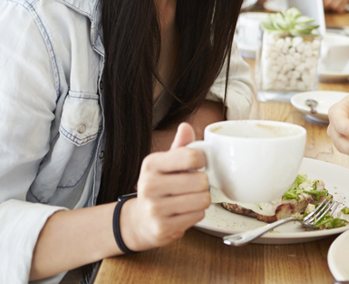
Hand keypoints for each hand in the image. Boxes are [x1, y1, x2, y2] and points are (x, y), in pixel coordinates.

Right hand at [123, 123, 210, 250]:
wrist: (140, 221)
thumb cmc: (158, 188)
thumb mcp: (165, 164)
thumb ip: (180, 146)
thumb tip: (185, 127)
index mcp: (151, 164)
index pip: (192, 156)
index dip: (202, 161)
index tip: (198, 165)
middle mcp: (150, 185)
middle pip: (201, 180)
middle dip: (203, 184)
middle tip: (192, 186)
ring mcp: (155, 208)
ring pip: (203, 199)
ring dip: (201, 200)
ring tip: (188, 199)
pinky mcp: (163, 228)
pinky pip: (198, 216)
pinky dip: (196, 214)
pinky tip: (183, 212)